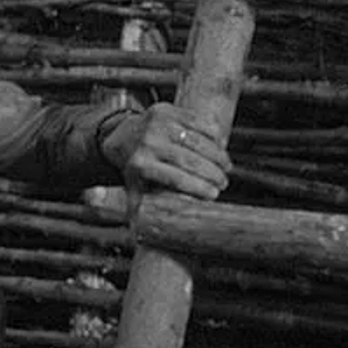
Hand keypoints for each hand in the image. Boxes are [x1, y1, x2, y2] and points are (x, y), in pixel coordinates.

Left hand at [107, 103, 231, 208]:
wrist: (121, 136)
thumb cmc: (135, 169)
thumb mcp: (133, 189)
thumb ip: (140, 211)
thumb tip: (142, 238)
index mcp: (140, 164)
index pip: (175, 178)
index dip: (198, 187)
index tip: (215, 195)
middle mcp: (148, 142)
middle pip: (190, 160)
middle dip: (212, 173)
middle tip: (224, 183)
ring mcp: (157, 123)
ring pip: (197, 141)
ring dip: (217, 156)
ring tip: (227, 168)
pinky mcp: (165, 109)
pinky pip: (197, 121)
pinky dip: (212, 135)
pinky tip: (220, 147)